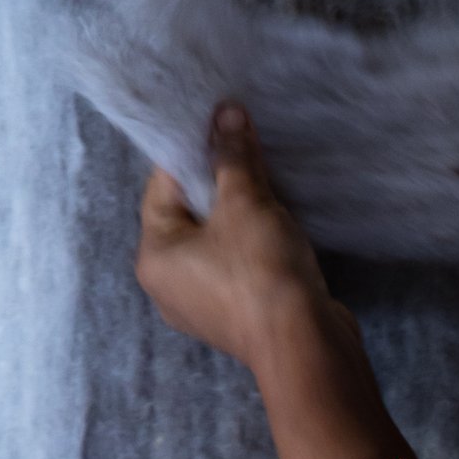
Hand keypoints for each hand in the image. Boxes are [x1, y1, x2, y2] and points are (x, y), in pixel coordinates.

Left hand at [137, 105, 332, 372]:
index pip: (162, 186)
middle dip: (220, 180)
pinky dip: (253, 241)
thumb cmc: (260, 272)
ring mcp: (201, 304)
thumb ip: (232, 156)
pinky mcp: (236, 314)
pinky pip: (237, 263)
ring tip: (268, 181)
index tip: (221, 124)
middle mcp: (167, 283)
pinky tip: (278, 222)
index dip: (193, 152)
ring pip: (216, 238)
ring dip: (240, 210)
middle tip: (249, 148)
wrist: (306, 347)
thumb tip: (226, 112)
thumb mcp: (245, 202)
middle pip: (188, 212)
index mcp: (152, 256)